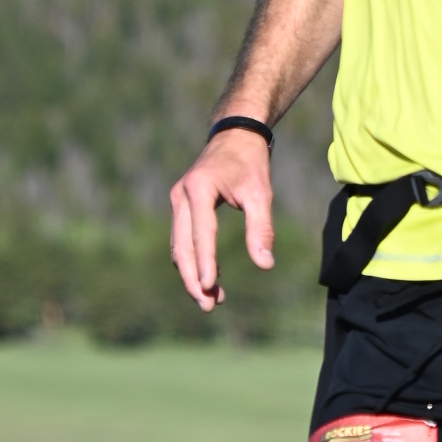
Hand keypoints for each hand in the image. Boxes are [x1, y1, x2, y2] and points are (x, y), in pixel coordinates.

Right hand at [169, 124, 275, 309]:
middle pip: (182, 246)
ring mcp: (177, 201)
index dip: (205, 262)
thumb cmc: (250, 163)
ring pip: (178, 247)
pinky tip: (210, 279)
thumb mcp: (260, 194)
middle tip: (209, 306)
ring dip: (192, 274)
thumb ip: (261, 228)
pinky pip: (182, 240)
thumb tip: (264, 264)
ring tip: (212, 300)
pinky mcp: (180, 207)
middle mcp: (181, 195)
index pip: (201, 233)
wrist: (235, 135)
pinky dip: (193, 261)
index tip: (210, 288)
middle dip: (193, 279)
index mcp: (199, 188)